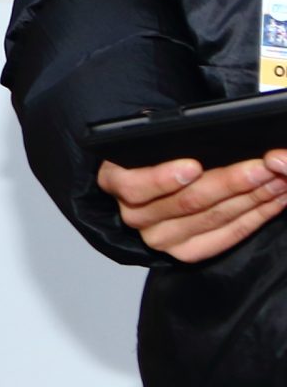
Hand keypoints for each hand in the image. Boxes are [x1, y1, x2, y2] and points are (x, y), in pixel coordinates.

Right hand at [98, 151, 286, 262]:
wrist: (154, 180)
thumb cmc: (156, 153)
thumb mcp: (152, 140)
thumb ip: (169, 139)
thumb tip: (207, 134)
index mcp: (115, 182)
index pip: (134, 187)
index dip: (164, 178)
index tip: (194, 165)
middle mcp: (135, 215)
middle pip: (187, 202)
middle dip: (232, 181)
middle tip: (264, 165)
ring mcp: (161, 238)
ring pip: (214, 218)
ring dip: (254, 196)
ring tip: (279, 176)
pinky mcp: (187, 252)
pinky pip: (228, 236)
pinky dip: (257, 216)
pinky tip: (275, 198)